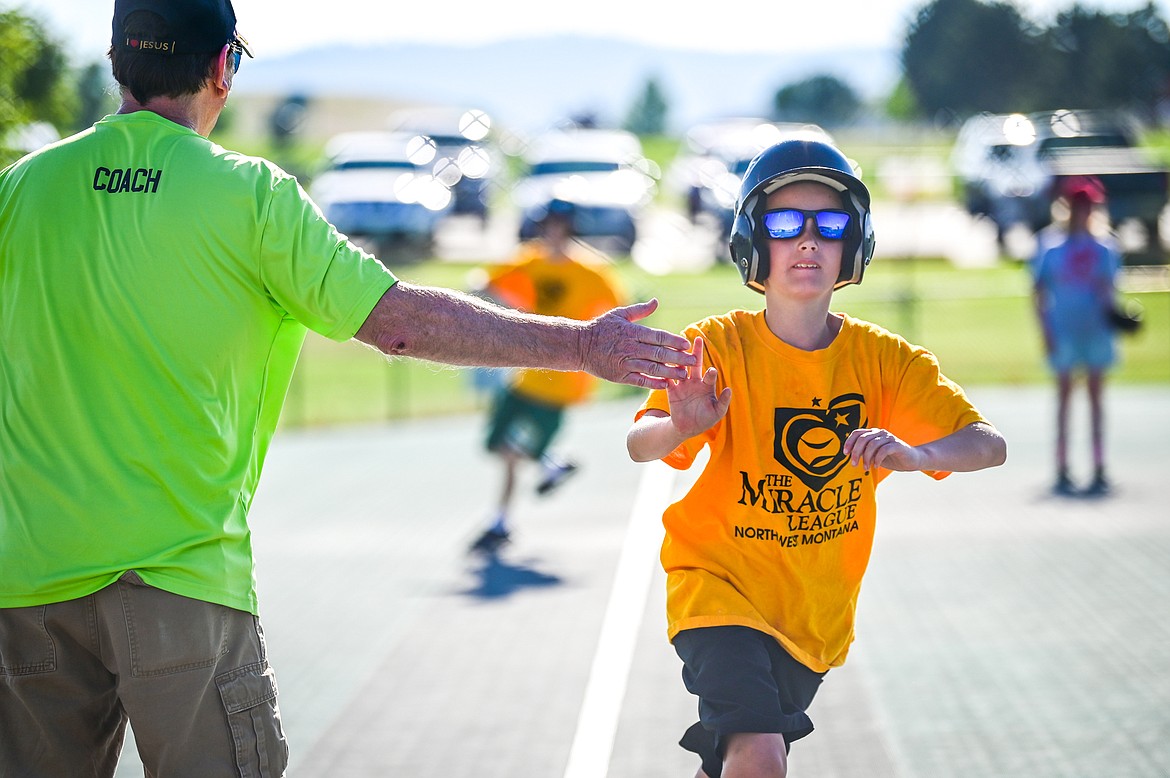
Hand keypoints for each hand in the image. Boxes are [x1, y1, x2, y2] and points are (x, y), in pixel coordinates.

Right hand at [579, 299, 697, 388]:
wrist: (579, 345)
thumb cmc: (601, 328)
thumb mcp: (619, 314)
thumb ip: (640, 310)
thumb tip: (656, 302)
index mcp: (633, 331)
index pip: (659, 337)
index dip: (675, 341)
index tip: (687, 344)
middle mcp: (631, 347)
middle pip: (660, 354)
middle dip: (679, 358)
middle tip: (693, 361)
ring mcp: (626, 363)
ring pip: (653, 368)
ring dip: (671, 372)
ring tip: (684, 375)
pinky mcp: (620, 376)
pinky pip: (641, 380)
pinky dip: (654, 383)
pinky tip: (666, 384)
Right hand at [665, 336, 730, 437]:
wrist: (688, 428)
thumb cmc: (705, 419)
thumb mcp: (717, 412)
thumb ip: (723, 402)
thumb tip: (729, 389)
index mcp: (706, 385)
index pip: (709, 375)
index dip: (710, 373)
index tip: (711, 371)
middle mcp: (695, 381)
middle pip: (695, 364)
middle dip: (697, 352)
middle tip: (698, 339)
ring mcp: (682, 385)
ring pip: (680, 368)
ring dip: (678, 360)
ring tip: (676, 349)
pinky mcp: (671, 391)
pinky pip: (667, 380)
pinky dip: (664, 374)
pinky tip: (661, 366)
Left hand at [843, 427, 922, 471]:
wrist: (911, 460)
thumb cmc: (890, 457)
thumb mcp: (873, 454)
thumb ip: (863, 451)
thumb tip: (849, 454)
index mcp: (873, 433)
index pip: (857, 433)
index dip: (849, 442)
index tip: (845, 453)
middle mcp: (880, 432)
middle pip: (863, 439)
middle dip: (856, 452)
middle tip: (854, 464)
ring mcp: (889, 438)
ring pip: (872, 444)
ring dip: (866, 458)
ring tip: (865, 468)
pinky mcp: (897, 445)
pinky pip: (884, 450)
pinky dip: (877, 459)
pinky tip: (875, 466)